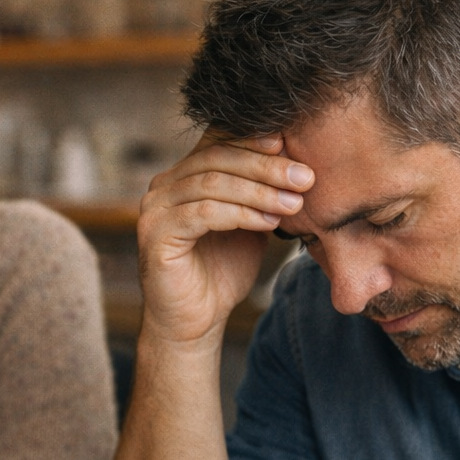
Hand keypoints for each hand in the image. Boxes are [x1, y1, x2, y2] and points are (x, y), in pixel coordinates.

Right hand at [136, 134, 312, 345]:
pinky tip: (268, 223)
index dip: (256, 138)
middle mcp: (164, 185)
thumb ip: (262, 192)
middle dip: (266, 166)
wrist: (195, 321)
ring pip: (212, 183)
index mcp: (184, 175)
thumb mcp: (250, 223)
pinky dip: (240, 214)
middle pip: (218, 157)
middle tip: (305, 177)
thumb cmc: (222, 272)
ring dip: (259, 191)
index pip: (219, 139)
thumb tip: (299, 162)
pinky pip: (202, 213)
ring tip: (294, 203)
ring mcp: (155, 208)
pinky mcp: (154, 234)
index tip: (295, 145)